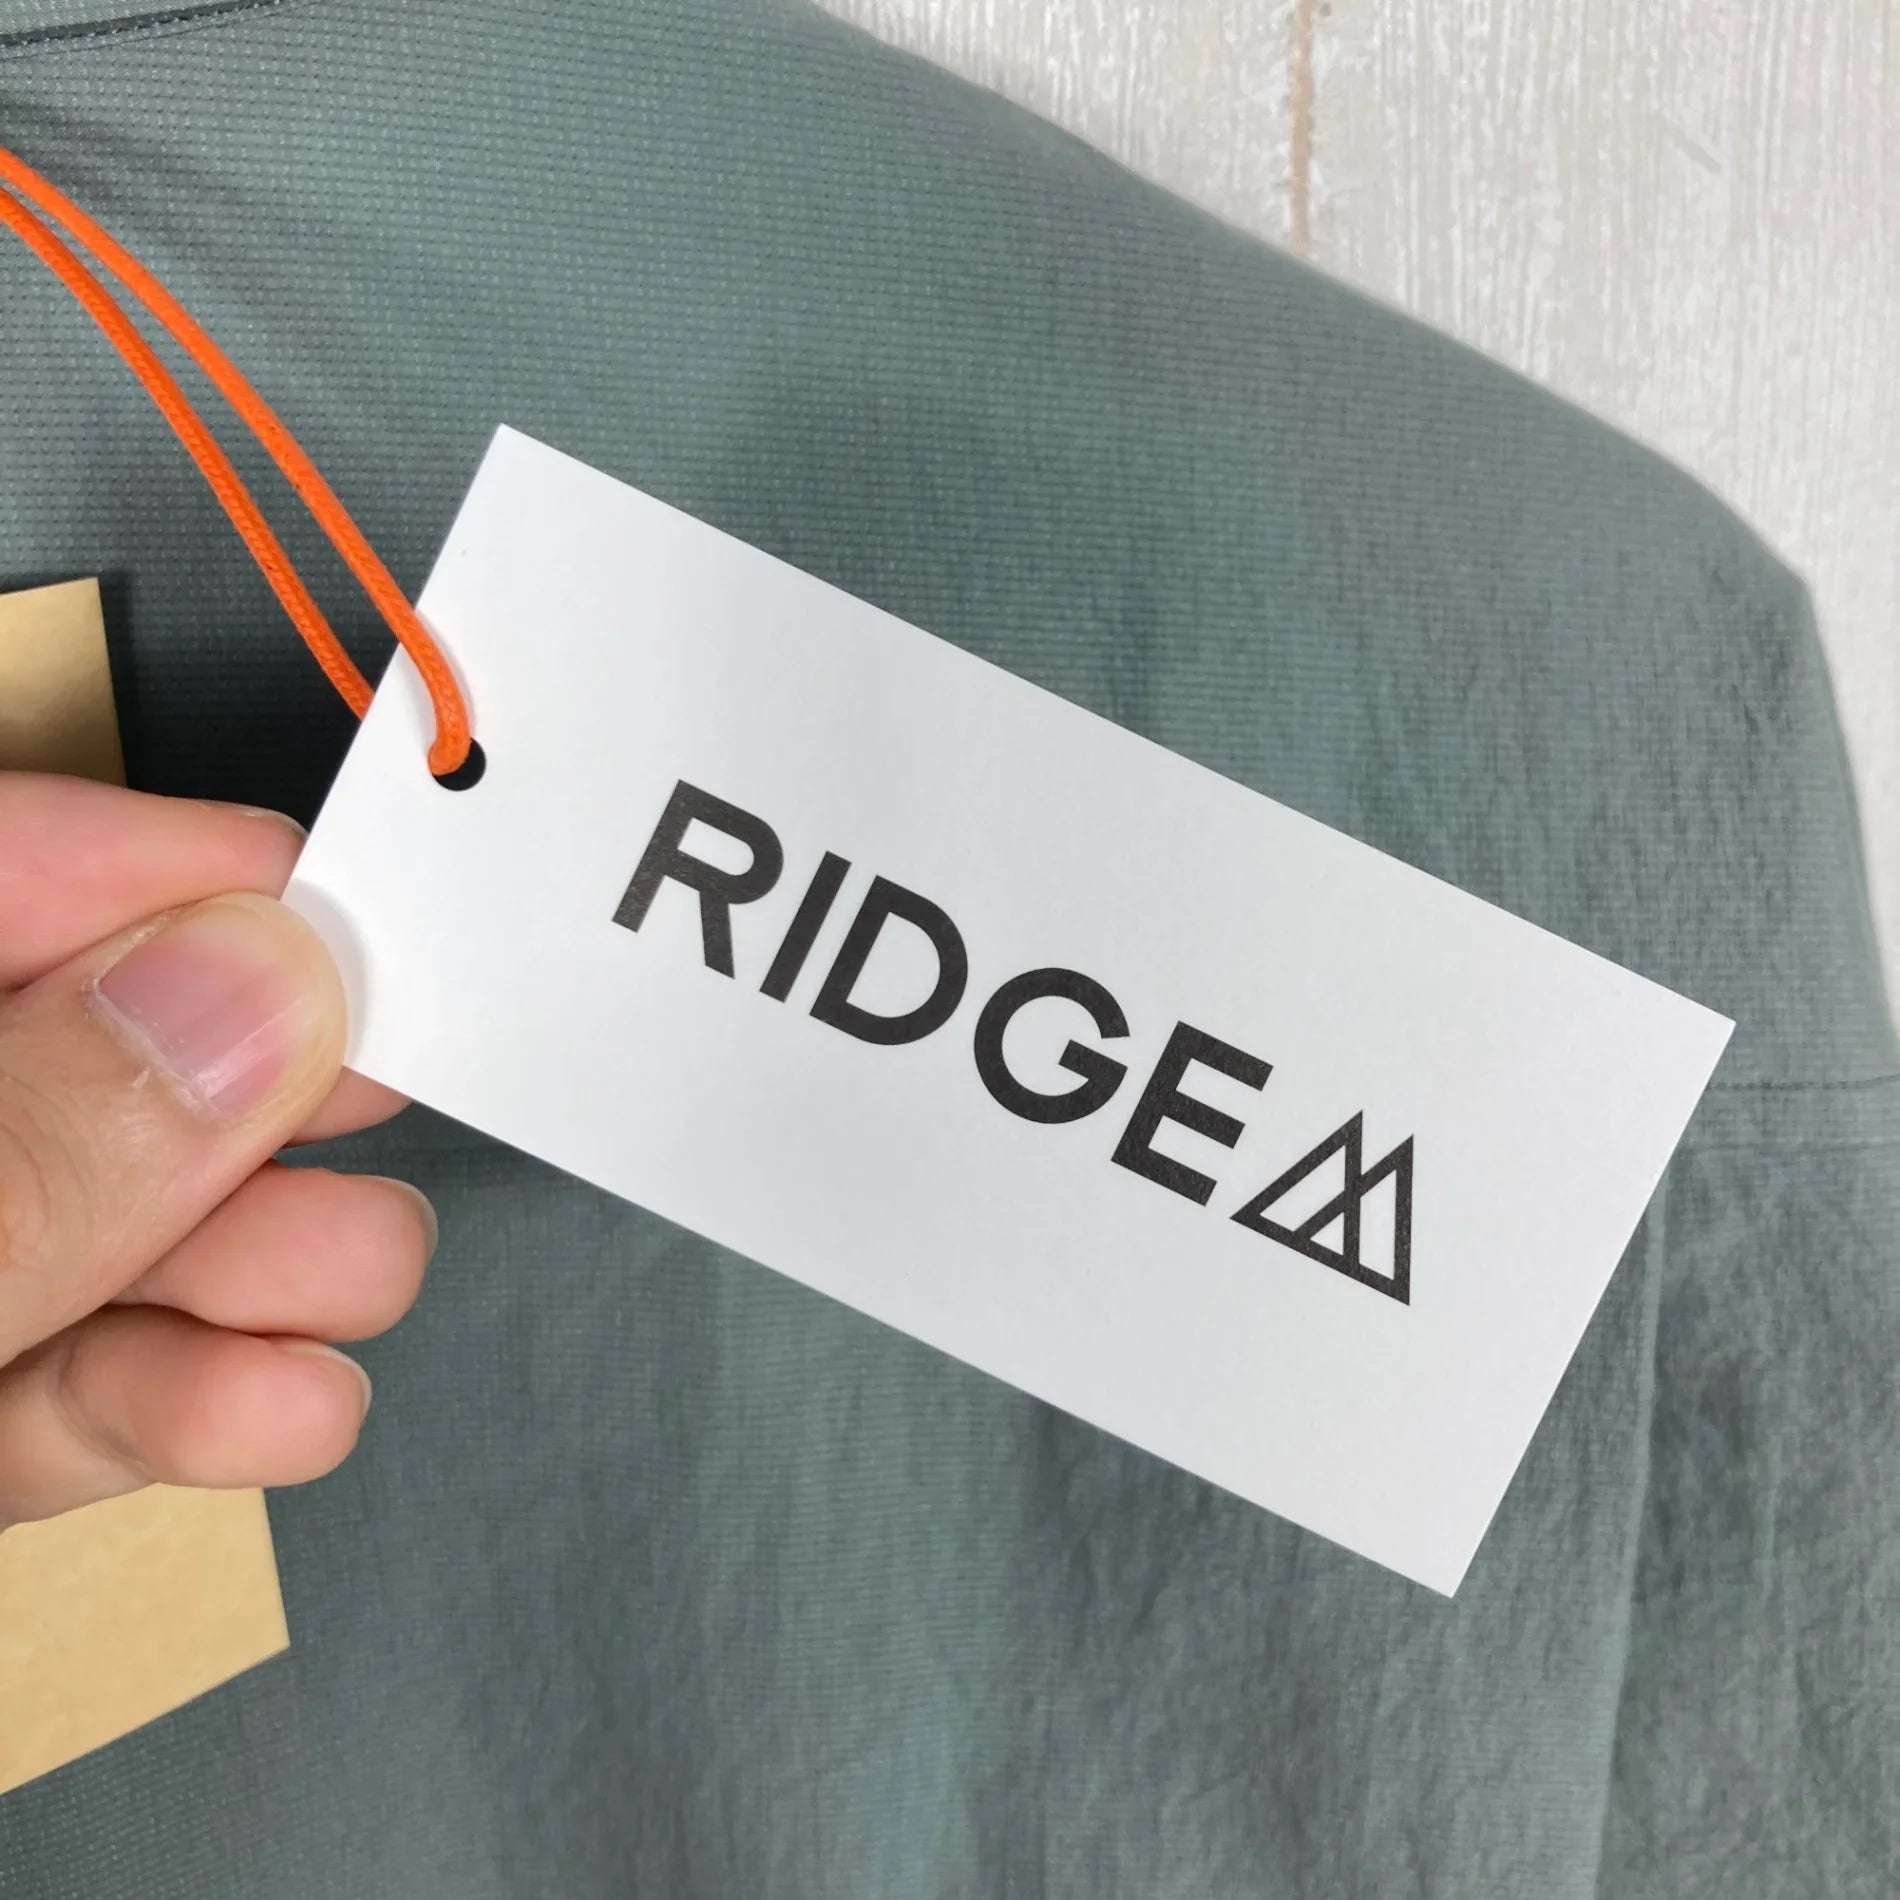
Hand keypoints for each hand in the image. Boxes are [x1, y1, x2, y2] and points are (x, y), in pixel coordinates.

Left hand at [0, 773, 431, 1528]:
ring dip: (255, 1261)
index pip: (13, 868)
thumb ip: (38, 1142)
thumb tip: (262, 986)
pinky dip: (180, 1401)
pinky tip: (286, 1409)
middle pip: (90, 1044)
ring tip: (355, 1280)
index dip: (187, 877)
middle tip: (382, 1097)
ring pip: (98, 1223)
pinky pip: (56, 1386)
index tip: (359, 922)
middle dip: (253, 1088)